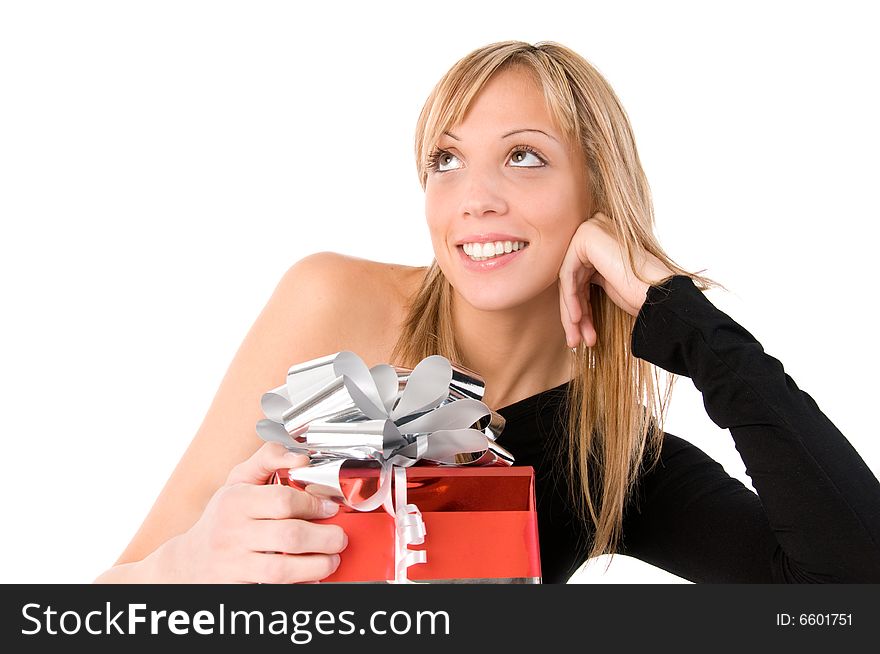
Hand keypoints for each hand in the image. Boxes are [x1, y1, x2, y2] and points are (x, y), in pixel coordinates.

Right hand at [166, 441, 346, 582]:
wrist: (190, 560)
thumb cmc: (222, 515)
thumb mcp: (239, 479)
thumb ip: (269, 458)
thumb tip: (301, 457)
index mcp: (236, 501)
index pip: (283, 501)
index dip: (314, 505)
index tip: (329, 508)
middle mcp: (233, 532)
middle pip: (289, 536)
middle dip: (324, 538)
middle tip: (338, 537)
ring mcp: (235, 563)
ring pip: (282, 569)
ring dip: (316, 565)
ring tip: (330, 560)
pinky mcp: (238, 586)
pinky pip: (273, 589)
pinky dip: (298, 585)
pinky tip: (310, 578)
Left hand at [558, 211, 674, 347]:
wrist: (662, 297)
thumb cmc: (642, 294)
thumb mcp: (608, 284)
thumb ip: (586, 278)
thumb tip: (564, 293)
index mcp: (604, 237)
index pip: (579, 275)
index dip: (580, 307)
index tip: (584, 335)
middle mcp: (597, 228)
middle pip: (572, 277)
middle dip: (574, 313)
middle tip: (577, 340)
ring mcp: (592, 229)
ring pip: (568, 279)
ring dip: (571, 312)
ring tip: (578, 338)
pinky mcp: (586, 238)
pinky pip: (567, 275)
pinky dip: (570, 300)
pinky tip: (576, 320)